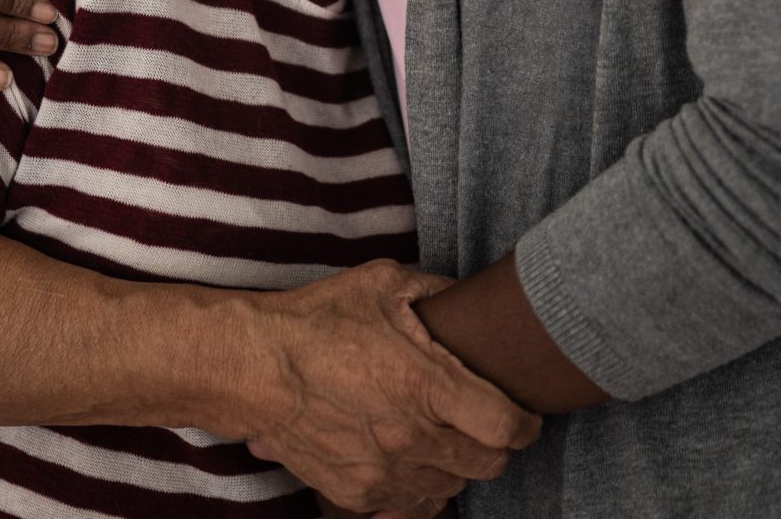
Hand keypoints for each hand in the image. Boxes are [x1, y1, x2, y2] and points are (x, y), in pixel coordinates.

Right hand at [221, 261, 538, 515]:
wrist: (253, 368)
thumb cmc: (318, 321)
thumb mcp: (384, 284)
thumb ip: (436, 292)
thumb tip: (467, 300)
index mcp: (427, 386)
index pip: (507, 426)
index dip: (527, 422)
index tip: (526, 414)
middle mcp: (412, 438)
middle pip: (489, 463)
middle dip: (497, 444)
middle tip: (485, 422)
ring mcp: (385, 472)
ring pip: (453, 487)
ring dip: (457, 465)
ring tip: (443, 437)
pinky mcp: (358, 494)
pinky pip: (413, 505)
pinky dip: (421, 487)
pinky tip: (412, 460)